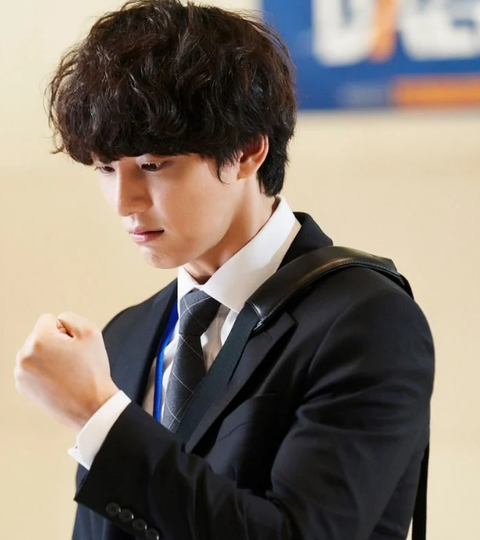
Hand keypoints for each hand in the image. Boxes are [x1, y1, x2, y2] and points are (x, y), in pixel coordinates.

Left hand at [15, 312, 118, 431]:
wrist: (91, 407)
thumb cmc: (92, 370)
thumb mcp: (90, 332)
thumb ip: (70, 318)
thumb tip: (56, 323)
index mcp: (39, 340)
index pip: (49, 319)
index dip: (66, 330)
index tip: (74, 347)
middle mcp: (24, 355)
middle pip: (40, 335)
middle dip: (55, 342)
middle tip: (72, 360)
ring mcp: (21, 373)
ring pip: (35, 351)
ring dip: (48, 356)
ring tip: (66, 371)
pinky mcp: (22, 386)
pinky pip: (33, 367)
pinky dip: (44, 370)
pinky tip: (58, 380)